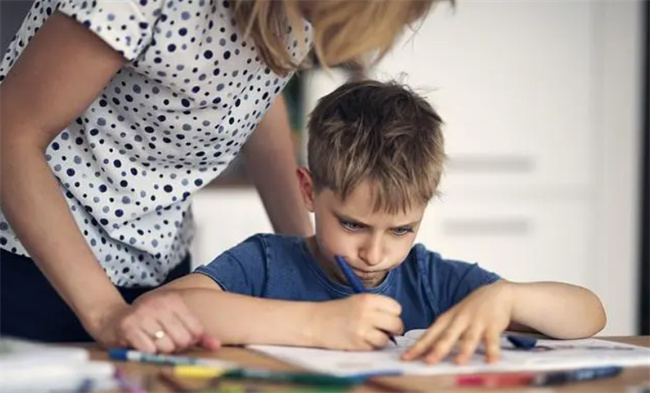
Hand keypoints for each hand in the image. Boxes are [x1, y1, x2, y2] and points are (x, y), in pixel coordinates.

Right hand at [85, 291, 219, 352]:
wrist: (111, 316)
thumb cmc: (146, 320)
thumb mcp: (172, 319)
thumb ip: (196, 332)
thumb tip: (216, 345)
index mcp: (174, 300)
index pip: (196, 330)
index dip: (191, 341)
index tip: (182, 341)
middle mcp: (159, 305)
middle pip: (183, 340)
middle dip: (175, 347)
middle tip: (164, 341)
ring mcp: (144, 315)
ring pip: (167, 347)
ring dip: (161, 351)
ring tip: (152, 341)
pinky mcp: (129, 327)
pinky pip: (149, 350)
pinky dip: (148, 352)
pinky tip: (142, 344)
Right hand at [310, 294, 403, 350]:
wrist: (315, 322)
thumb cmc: (336, 312)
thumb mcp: (357, 301)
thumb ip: (376, 307)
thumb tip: (395, 320)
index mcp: (368, 299)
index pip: (396, 307)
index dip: (393, 314)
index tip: (386, 317)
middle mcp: (367, 313)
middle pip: (396, 323)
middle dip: (393, 329)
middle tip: (385, 330)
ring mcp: (363, 329)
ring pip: (387, 338)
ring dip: (382, 339)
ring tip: (371, 336)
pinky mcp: (358, 344)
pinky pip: (375, 347)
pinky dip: (372, 346)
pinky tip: (362, 341)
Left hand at [402, 281, 513, 363]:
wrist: (496, 293)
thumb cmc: (469, 310)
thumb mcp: (452, 318)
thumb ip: (441, 334)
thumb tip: (423, 351)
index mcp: (446, 319)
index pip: (429, 334)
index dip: (418, 347)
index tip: (406, 358)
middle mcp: (459, 320)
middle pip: (446, 336)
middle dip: (437, 349)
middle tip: (428, 362)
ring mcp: (476, 322)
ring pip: (468, 338)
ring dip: (464, 350)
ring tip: (458, 362)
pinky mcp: (492, 325)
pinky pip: (492, 340)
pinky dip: (492, 351)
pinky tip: (492, 361)